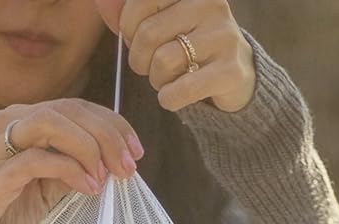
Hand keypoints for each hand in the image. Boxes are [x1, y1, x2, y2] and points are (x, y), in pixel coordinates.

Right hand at [0, 100, 143, 223]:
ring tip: (107, 177)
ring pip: (48, 123)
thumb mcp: (49, 187)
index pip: (75, 106)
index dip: (111, 123)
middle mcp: (7, 122)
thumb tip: (114, 165)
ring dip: (87, 147)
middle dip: (106, 136)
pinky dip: (67, 170)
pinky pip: (33, 160)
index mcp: (23, 118)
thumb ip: (74, 168)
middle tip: (127, 167)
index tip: (136, 151)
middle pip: (66, 110)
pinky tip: (88, 187)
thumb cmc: (8, 208)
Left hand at [96, 0, 255, 113]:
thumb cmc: (190, 44)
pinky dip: (169, 99)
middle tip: (147, 67)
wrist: (236, 73)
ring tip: (166, 79)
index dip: (128, 27)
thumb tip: (102, 3)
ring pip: (163, 63)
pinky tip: (173, 96)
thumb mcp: (164, 19)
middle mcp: (210, 4)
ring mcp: (224, 36)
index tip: (135, 38)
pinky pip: (181, 90)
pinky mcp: (231, 71)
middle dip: (138, 59)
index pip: (141, 3)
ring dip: (156, 80)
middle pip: (148, 34)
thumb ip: (134, 11)